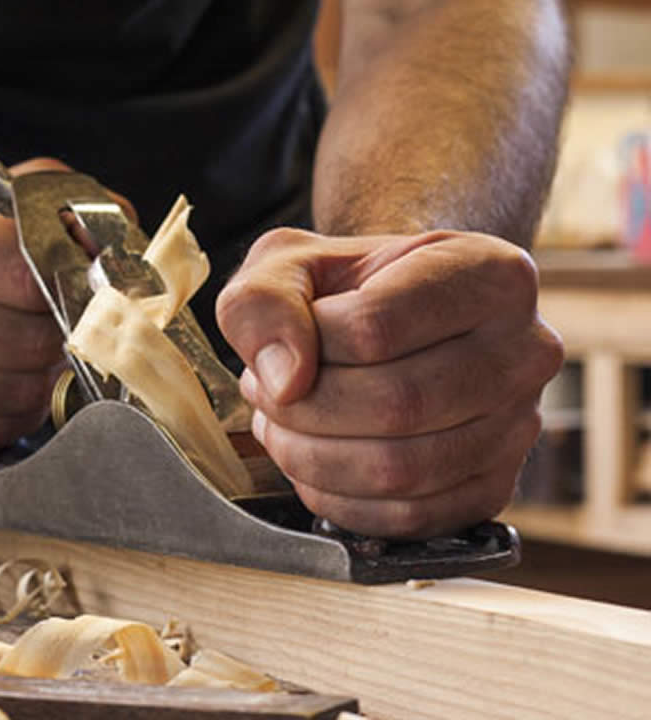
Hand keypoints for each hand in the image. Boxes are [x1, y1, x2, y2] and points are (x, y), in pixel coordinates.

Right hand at [0, 159, 77, 450]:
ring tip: (36, 352)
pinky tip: (5, 380)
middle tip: (64, 324)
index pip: (31, 277)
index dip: (73, 287)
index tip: (84, 288)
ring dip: (43, 378)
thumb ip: (70, 211)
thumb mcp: (6, 198)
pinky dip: (14, 412)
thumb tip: (114, 256)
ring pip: (15, 393)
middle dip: (61, 337)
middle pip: (27, 343)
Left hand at [216, 229, 562, 537]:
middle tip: (266, 396)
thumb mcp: (287, 263)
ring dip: (313, 458)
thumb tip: (283, 380)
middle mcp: (525, 350)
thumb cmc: (344, 290)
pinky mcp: (495, 487)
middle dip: (304, 411)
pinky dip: (340, 500)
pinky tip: (313, 463)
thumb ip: (264, 301)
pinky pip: (410, 517)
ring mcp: (519, 426)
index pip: (375, 328)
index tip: (278, 349)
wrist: (390, 321)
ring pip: (401, 468)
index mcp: (490, 274)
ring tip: (283, 426)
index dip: (305, 348)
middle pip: (395, 405)